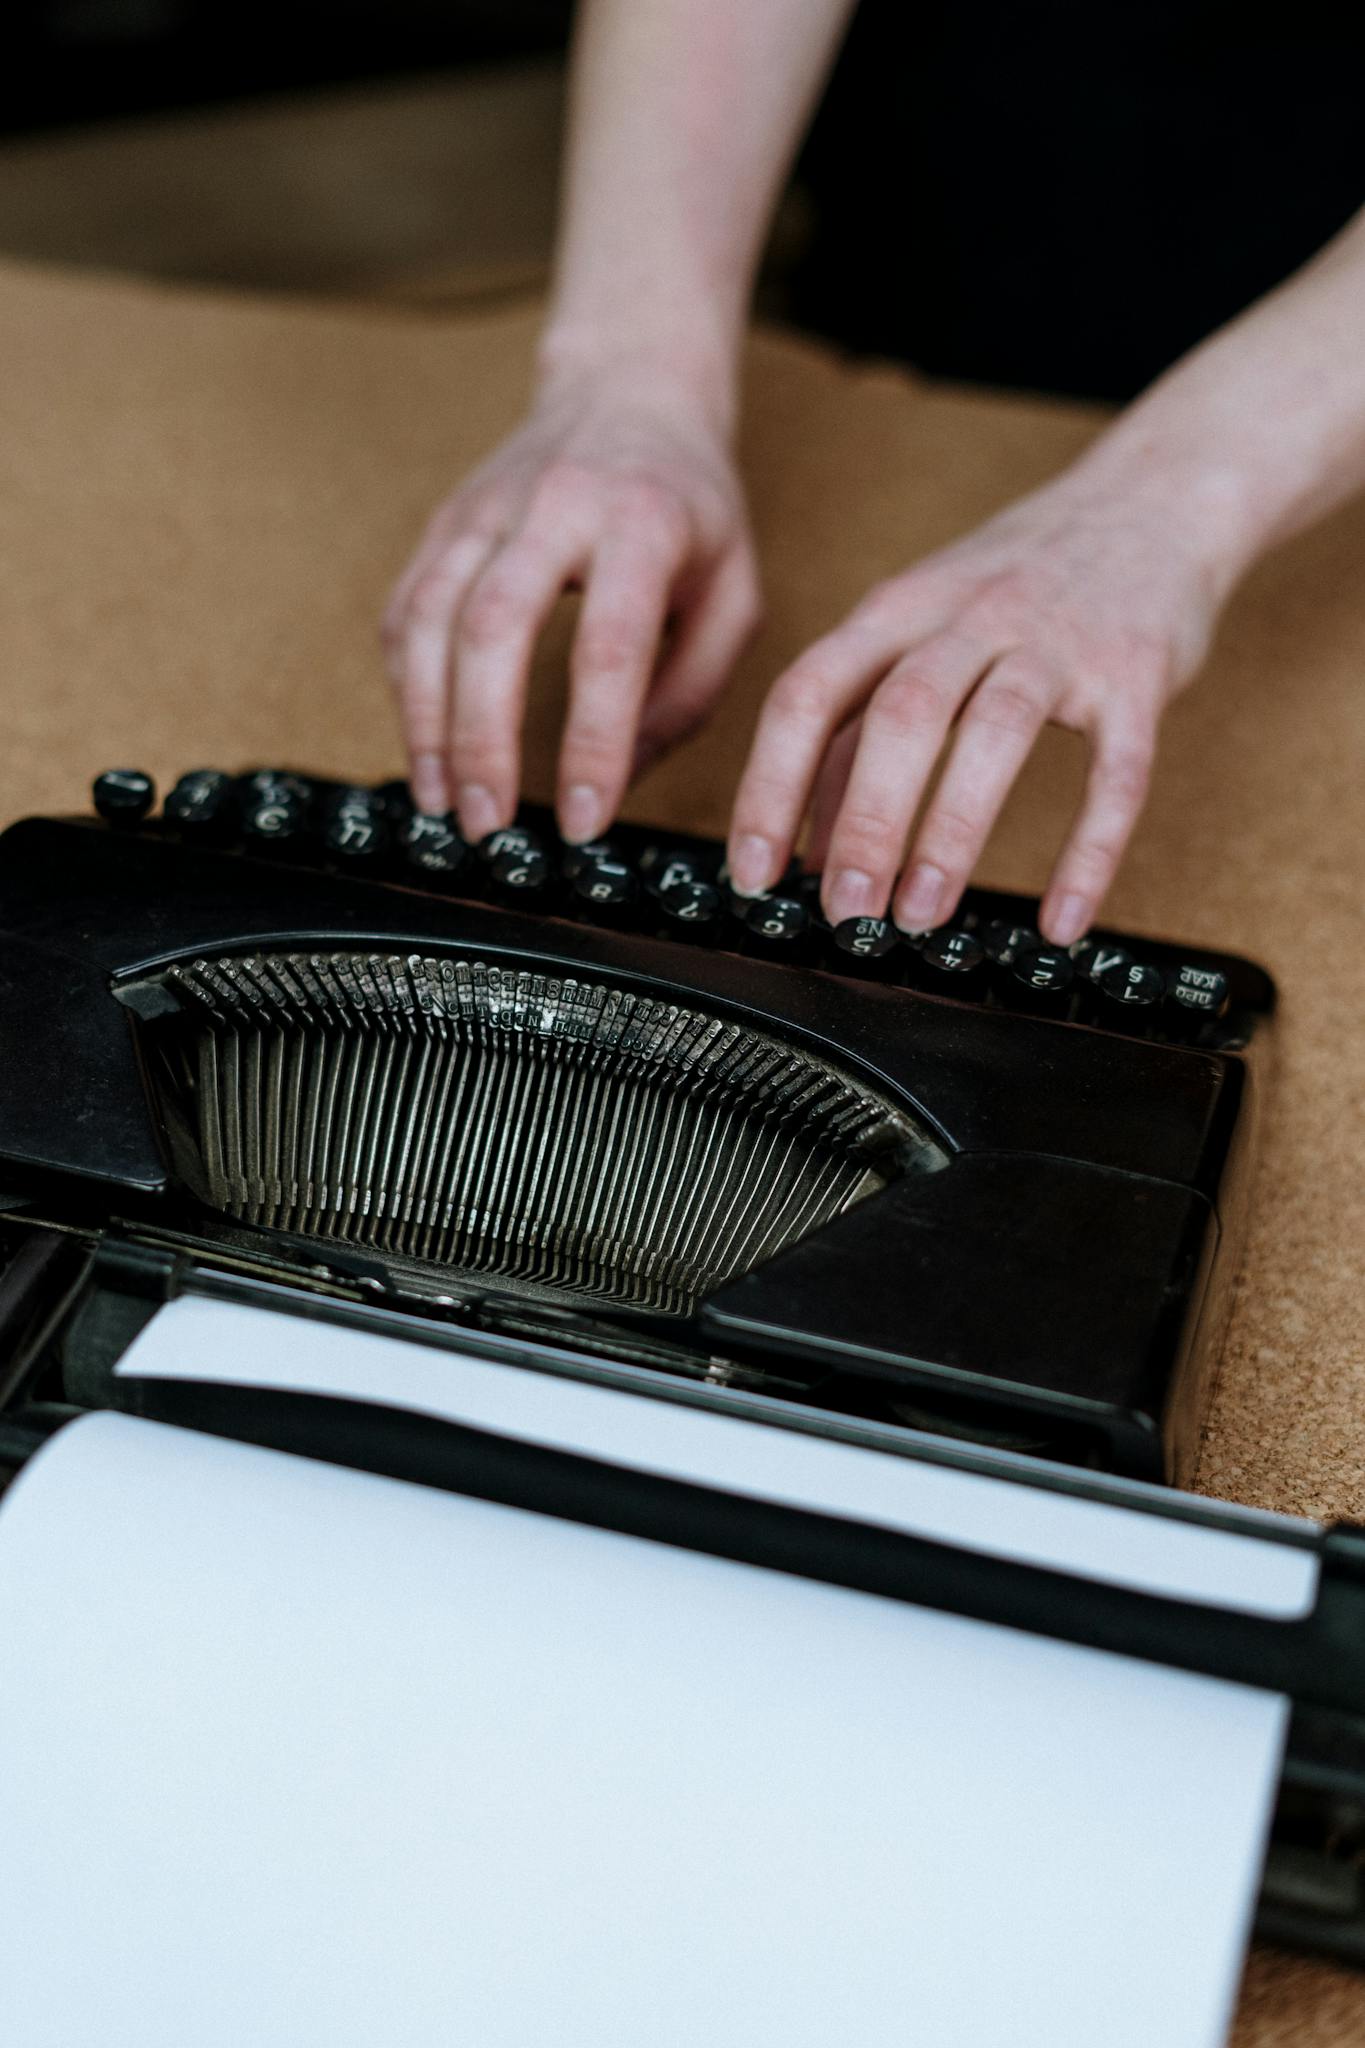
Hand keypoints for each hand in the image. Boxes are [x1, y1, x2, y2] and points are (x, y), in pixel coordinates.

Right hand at [382, 363, 760, 843]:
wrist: (631, 390)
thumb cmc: (692, 509)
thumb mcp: (734, 594)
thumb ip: (691, 689)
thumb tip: (628, 774)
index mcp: (642, 523)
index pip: (607, 646)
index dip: (592, 742)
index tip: (583, 818)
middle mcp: (553, 506)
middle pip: (493, 626)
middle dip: (482, 739)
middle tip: (487, 824)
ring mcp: (486, 509)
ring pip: (429, 618)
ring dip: (426, 723)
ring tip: (442, 803)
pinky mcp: (444, 521)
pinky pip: (405, 609)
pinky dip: (405, 687)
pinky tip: (423, 748)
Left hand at [726, 465, 1235, 944]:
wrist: (1156, 497)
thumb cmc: (1023, 576)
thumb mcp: (920, 622)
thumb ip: (861, 719)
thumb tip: (804, 837)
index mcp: (901, 608)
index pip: (810, 692)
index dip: (771, 784)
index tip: (752, 870)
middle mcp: (972, 616)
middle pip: (901, 714)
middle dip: (864, 822)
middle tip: (844, 909)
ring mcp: (1059, 643)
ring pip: (995, 733)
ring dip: (951, 832)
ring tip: (921, 914)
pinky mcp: (1136, 676)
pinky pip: (1117, 772)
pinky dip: (1087, 852)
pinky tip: (1061, 919)